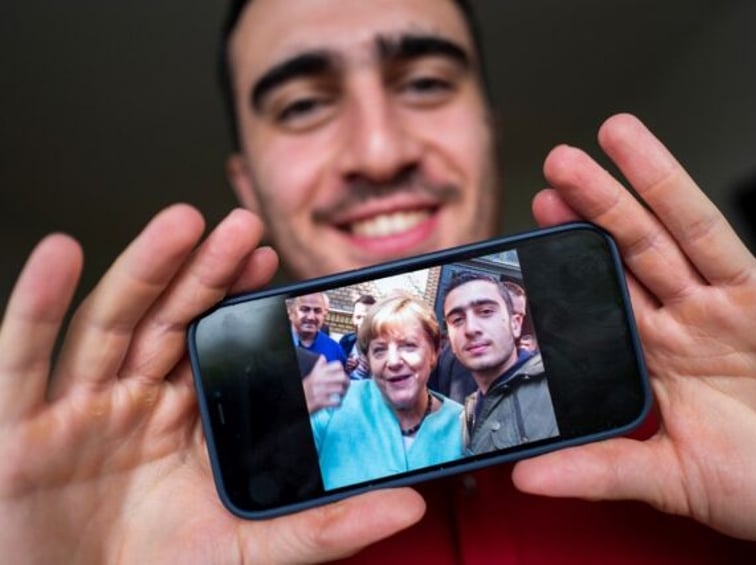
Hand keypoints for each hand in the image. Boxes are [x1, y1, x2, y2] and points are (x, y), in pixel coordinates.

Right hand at [0, 205, 423, 562]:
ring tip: (183, 223)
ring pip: (108, 324)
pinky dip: (34, 305)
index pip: (216, 343)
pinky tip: (58, 255)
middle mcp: (133, 402)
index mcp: (187, 419)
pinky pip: (23, 361)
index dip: (238, 299)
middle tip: (242, 227)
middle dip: (203, 271)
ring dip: (142, 270)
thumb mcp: (254, 552)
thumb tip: (408, 502)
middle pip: (167, 320)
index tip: (273, 260)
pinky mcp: (20, 431)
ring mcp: (77, 411)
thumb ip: (328, 526)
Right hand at [304, 355, 350, 412]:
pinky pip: (336, 402)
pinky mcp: (320, 402)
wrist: (297, 401)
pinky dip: (338, 404)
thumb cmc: (306, 390)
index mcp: (318, 372)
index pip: (337, 365)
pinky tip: (336, 404)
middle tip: (345, 386)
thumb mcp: (310, 376)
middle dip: (347, 382)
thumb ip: (318, 367)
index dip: (342, 370)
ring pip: (341, 389)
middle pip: (342, 376)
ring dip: (343, 394)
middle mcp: (319, 380)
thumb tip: (323, 357)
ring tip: (341, 395)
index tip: (342, 374)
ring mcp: (319, 391)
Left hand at [515, 111, 755, 554]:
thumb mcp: (673, 479)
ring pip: (704, 228)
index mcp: (665, 352)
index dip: (575, 254)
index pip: (610, 290)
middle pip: (642, 245)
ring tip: (621, 133)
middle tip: (559, 161)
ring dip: (664, 179)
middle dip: (602, 203)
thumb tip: (524, 478)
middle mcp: (704, 314)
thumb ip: (601, 470)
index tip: (536, 214)